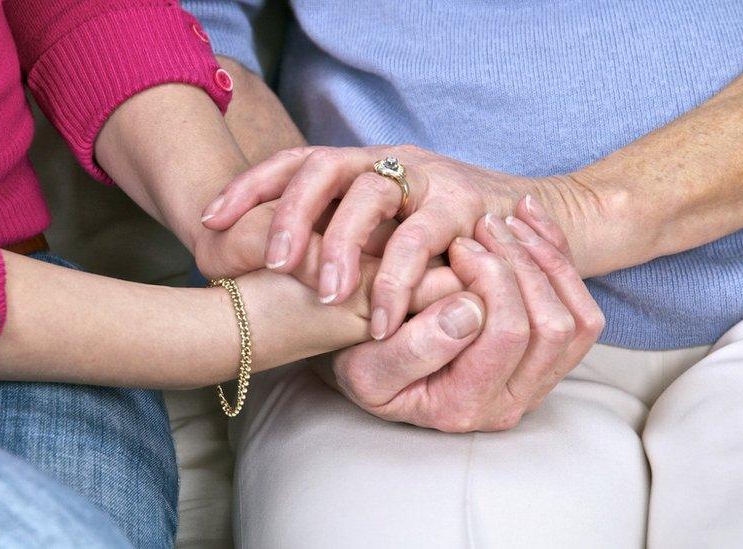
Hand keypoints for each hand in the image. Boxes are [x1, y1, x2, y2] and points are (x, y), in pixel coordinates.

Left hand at [201, 145, 611, 338]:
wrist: (533, 223)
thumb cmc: (444, 241)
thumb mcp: (383, 236)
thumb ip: (340, 243)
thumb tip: (265, 276)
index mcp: (359, 166)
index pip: (294, 161)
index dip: (249, 187)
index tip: (209, 222)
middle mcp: (387, 162)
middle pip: (323, 165)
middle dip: (290, 213)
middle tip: (269, 263)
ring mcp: (426, 178)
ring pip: (369, 194)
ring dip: (340, 244)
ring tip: (323, 295)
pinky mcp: (464, 205)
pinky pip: (421, 238)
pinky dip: (396, 280)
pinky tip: (379, 319)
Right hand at [319, 211, 604, 431]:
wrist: (370, 364)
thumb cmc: (361, 362)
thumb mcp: (361, 366)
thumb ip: (408, 350)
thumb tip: (470, 311)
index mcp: (463, 406)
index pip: (507, 335)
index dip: (493, 280)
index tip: (459, 245)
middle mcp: (508, 404)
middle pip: (550, 328)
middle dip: (521, 263)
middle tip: (484, 225)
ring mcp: (534, 386)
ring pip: (576, 321)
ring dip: (546, 261)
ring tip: (504, 223)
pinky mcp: (548, 364)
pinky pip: (583, 314)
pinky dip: (563, 263)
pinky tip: (530, 225)